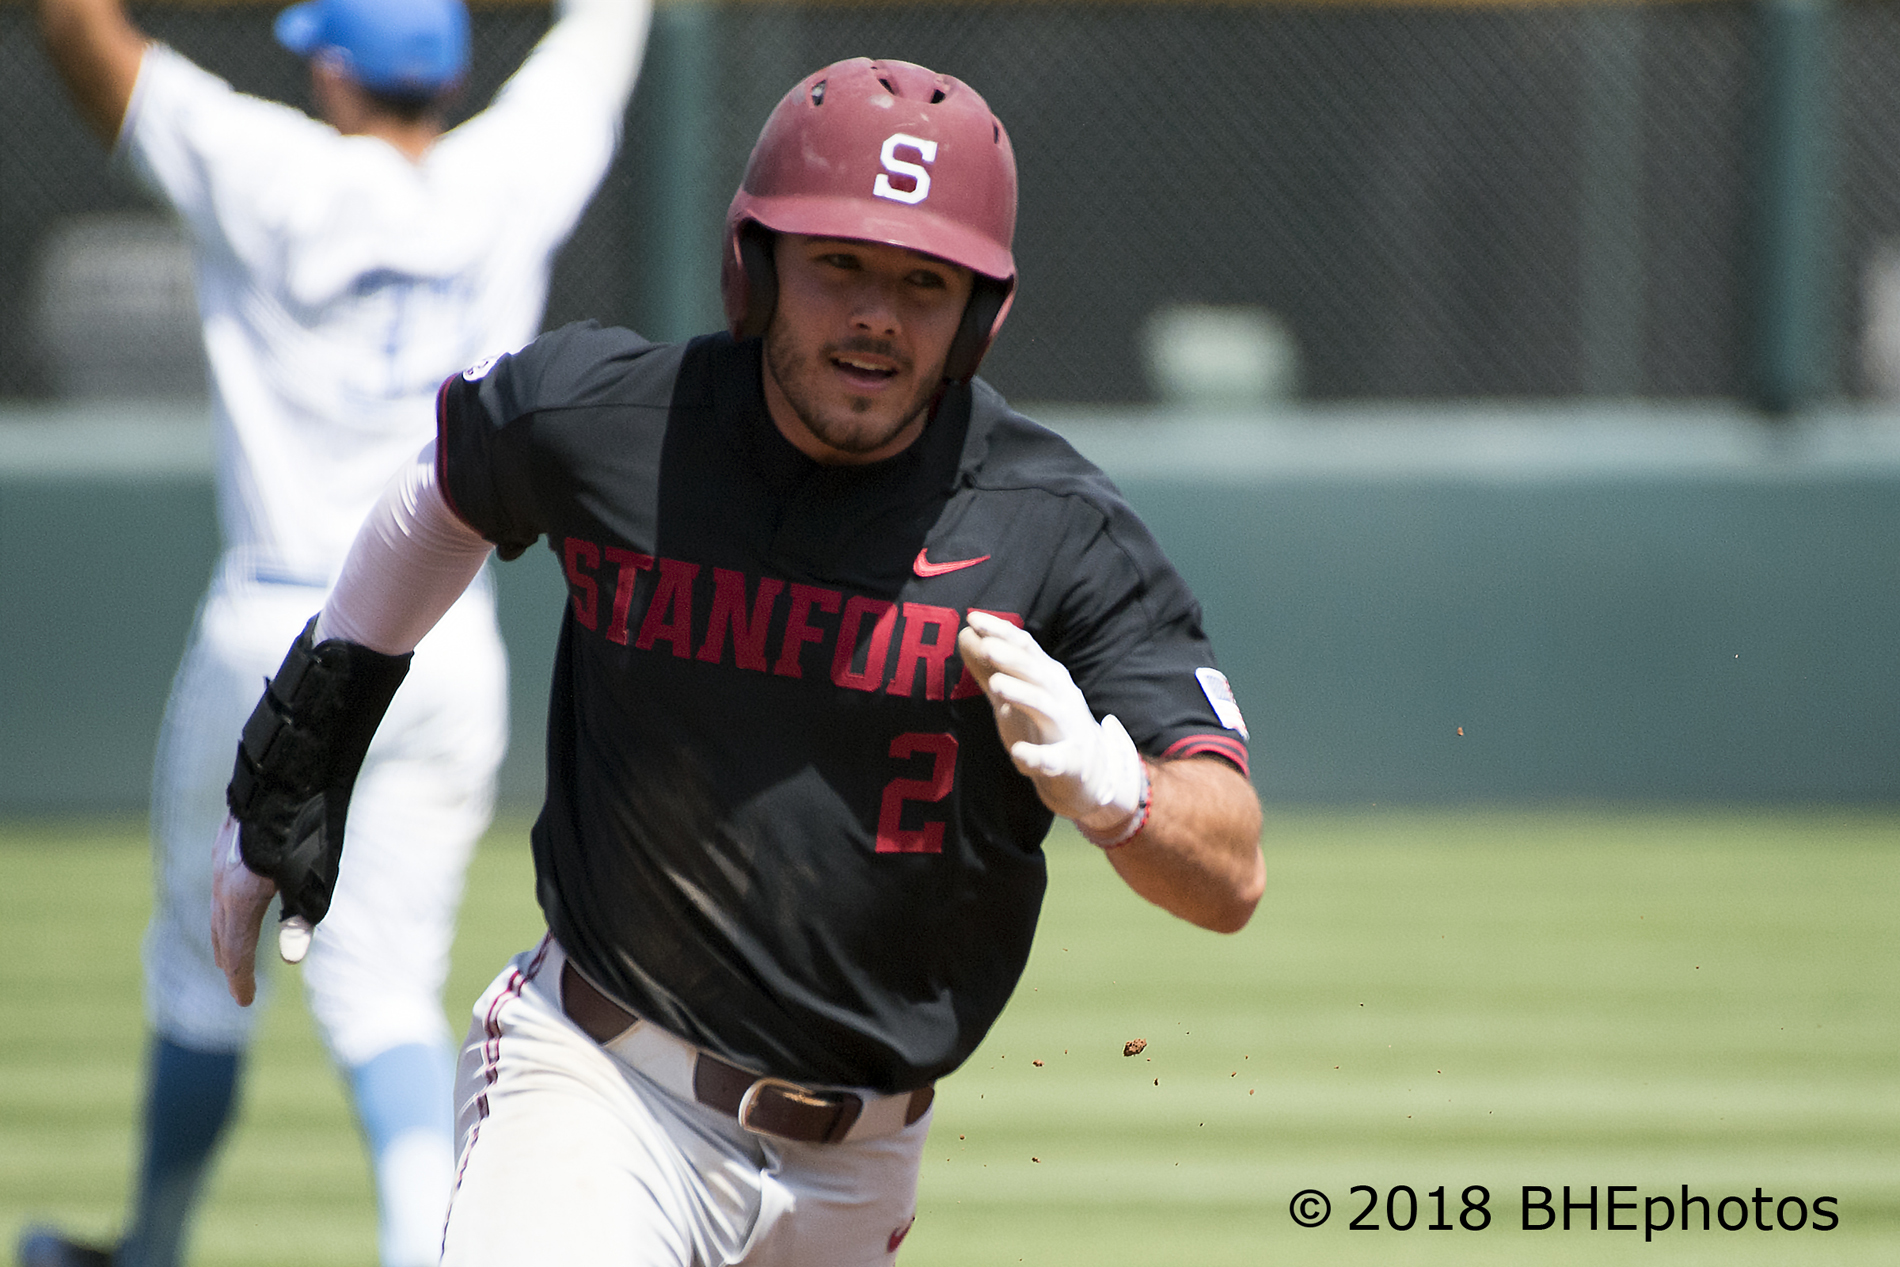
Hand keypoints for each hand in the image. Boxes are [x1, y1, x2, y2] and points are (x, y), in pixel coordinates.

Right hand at [209, 814, 307, 1005]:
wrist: (286, 776)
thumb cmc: (306, 829)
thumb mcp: (314, 880)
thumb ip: (301, 918)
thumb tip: (292, 958)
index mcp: (240, 899)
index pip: (236, 950)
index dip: (241, 978)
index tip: (245, 1001)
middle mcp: (222, 883)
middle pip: (221, 933)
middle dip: (229, 961)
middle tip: (236, 982)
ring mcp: (220, 860)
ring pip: (217, 907)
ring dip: (223, 934)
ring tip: (227, 950)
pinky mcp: (225, 842)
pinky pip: (220, 885)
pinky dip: (223, 906)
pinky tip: (231, 901)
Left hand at [956, 611, 1147, 840]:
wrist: (1088, 773)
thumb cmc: (1045, 728)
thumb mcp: (1014, 696)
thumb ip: (989, 669)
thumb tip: (964, 635)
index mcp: (1047, 677)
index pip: (1025, 647)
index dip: (1001, 632)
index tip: (973, 618)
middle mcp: (1060, 697)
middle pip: (1036, 673)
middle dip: (1012, 659)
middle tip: (986, 646)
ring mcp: (1066, 729)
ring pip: (1046, 708)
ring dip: (1023, 695)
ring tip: (997, 685)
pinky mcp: (1069, 762)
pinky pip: (1054, 759)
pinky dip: (1038, 756)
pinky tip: (1019, 753)